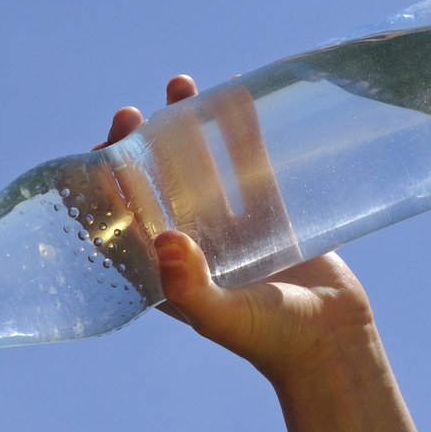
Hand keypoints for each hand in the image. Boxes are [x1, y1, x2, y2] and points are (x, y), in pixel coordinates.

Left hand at [100, 76, 377, 385]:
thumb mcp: (222, 317)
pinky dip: (240, 131)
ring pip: (199, 166)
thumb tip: (165, 239)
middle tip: (130, 115)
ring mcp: (229, 228)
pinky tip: (233, 96)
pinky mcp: (270, 216)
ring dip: (185, 129)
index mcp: (165, 271)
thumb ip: (190, 287)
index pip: (123, 220)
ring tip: (178, 86)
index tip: (98, 153)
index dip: (105, 187)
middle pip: (155, 185)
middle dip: (139, 147)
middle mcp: (191, 246)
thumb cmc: (269, 341)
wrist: (332, 345)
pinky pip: (250, 164)